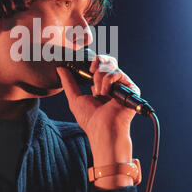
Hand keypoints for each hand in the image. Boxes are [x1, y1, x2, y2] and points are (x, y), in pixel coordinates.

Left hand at [56, 54, 140, 187]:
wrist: (102, 129)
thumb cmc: (90, 119)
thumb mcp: (75, 98)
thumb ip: (68, 82)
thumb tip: (60, 69)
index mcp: (102, 86)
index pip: (102, 65)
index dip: (95, 61)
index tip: (88, 67)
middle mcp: (114, 85)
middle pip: (109, 61)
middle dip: (98, 62)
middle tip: (91, 70)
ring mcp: (123, 86)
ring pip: (111, 67)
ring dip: (99, 78)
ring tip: (99, 93)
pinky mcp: (131, 88)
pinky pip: (117, 73)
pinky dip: (107, 82)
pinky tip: (106, 94)